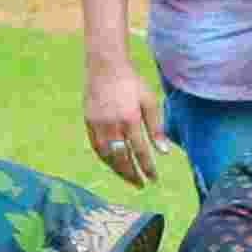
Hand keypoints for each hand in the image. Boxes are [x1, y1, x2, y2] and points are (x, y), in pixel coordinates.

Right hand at [84, 40, 164, 187]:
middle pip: (122, 158)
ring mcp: (98, 125)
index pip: (140, 151)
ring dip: (118, 170)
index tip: (153, 179)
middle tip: (141, 185)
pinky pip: (96, 148)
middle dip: (132, 174)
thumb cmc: (132, 83)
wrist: (105, 67)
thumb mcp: (149, 102)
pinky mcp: (88, 123)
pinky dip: (105, 159)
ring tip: (129, 178)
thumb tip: (164, 152)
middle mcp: (112, 125)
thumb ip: (156, 128)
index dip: (147, 168)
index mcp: (130, 119)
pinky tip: (114, 165)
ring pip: (107, 156)